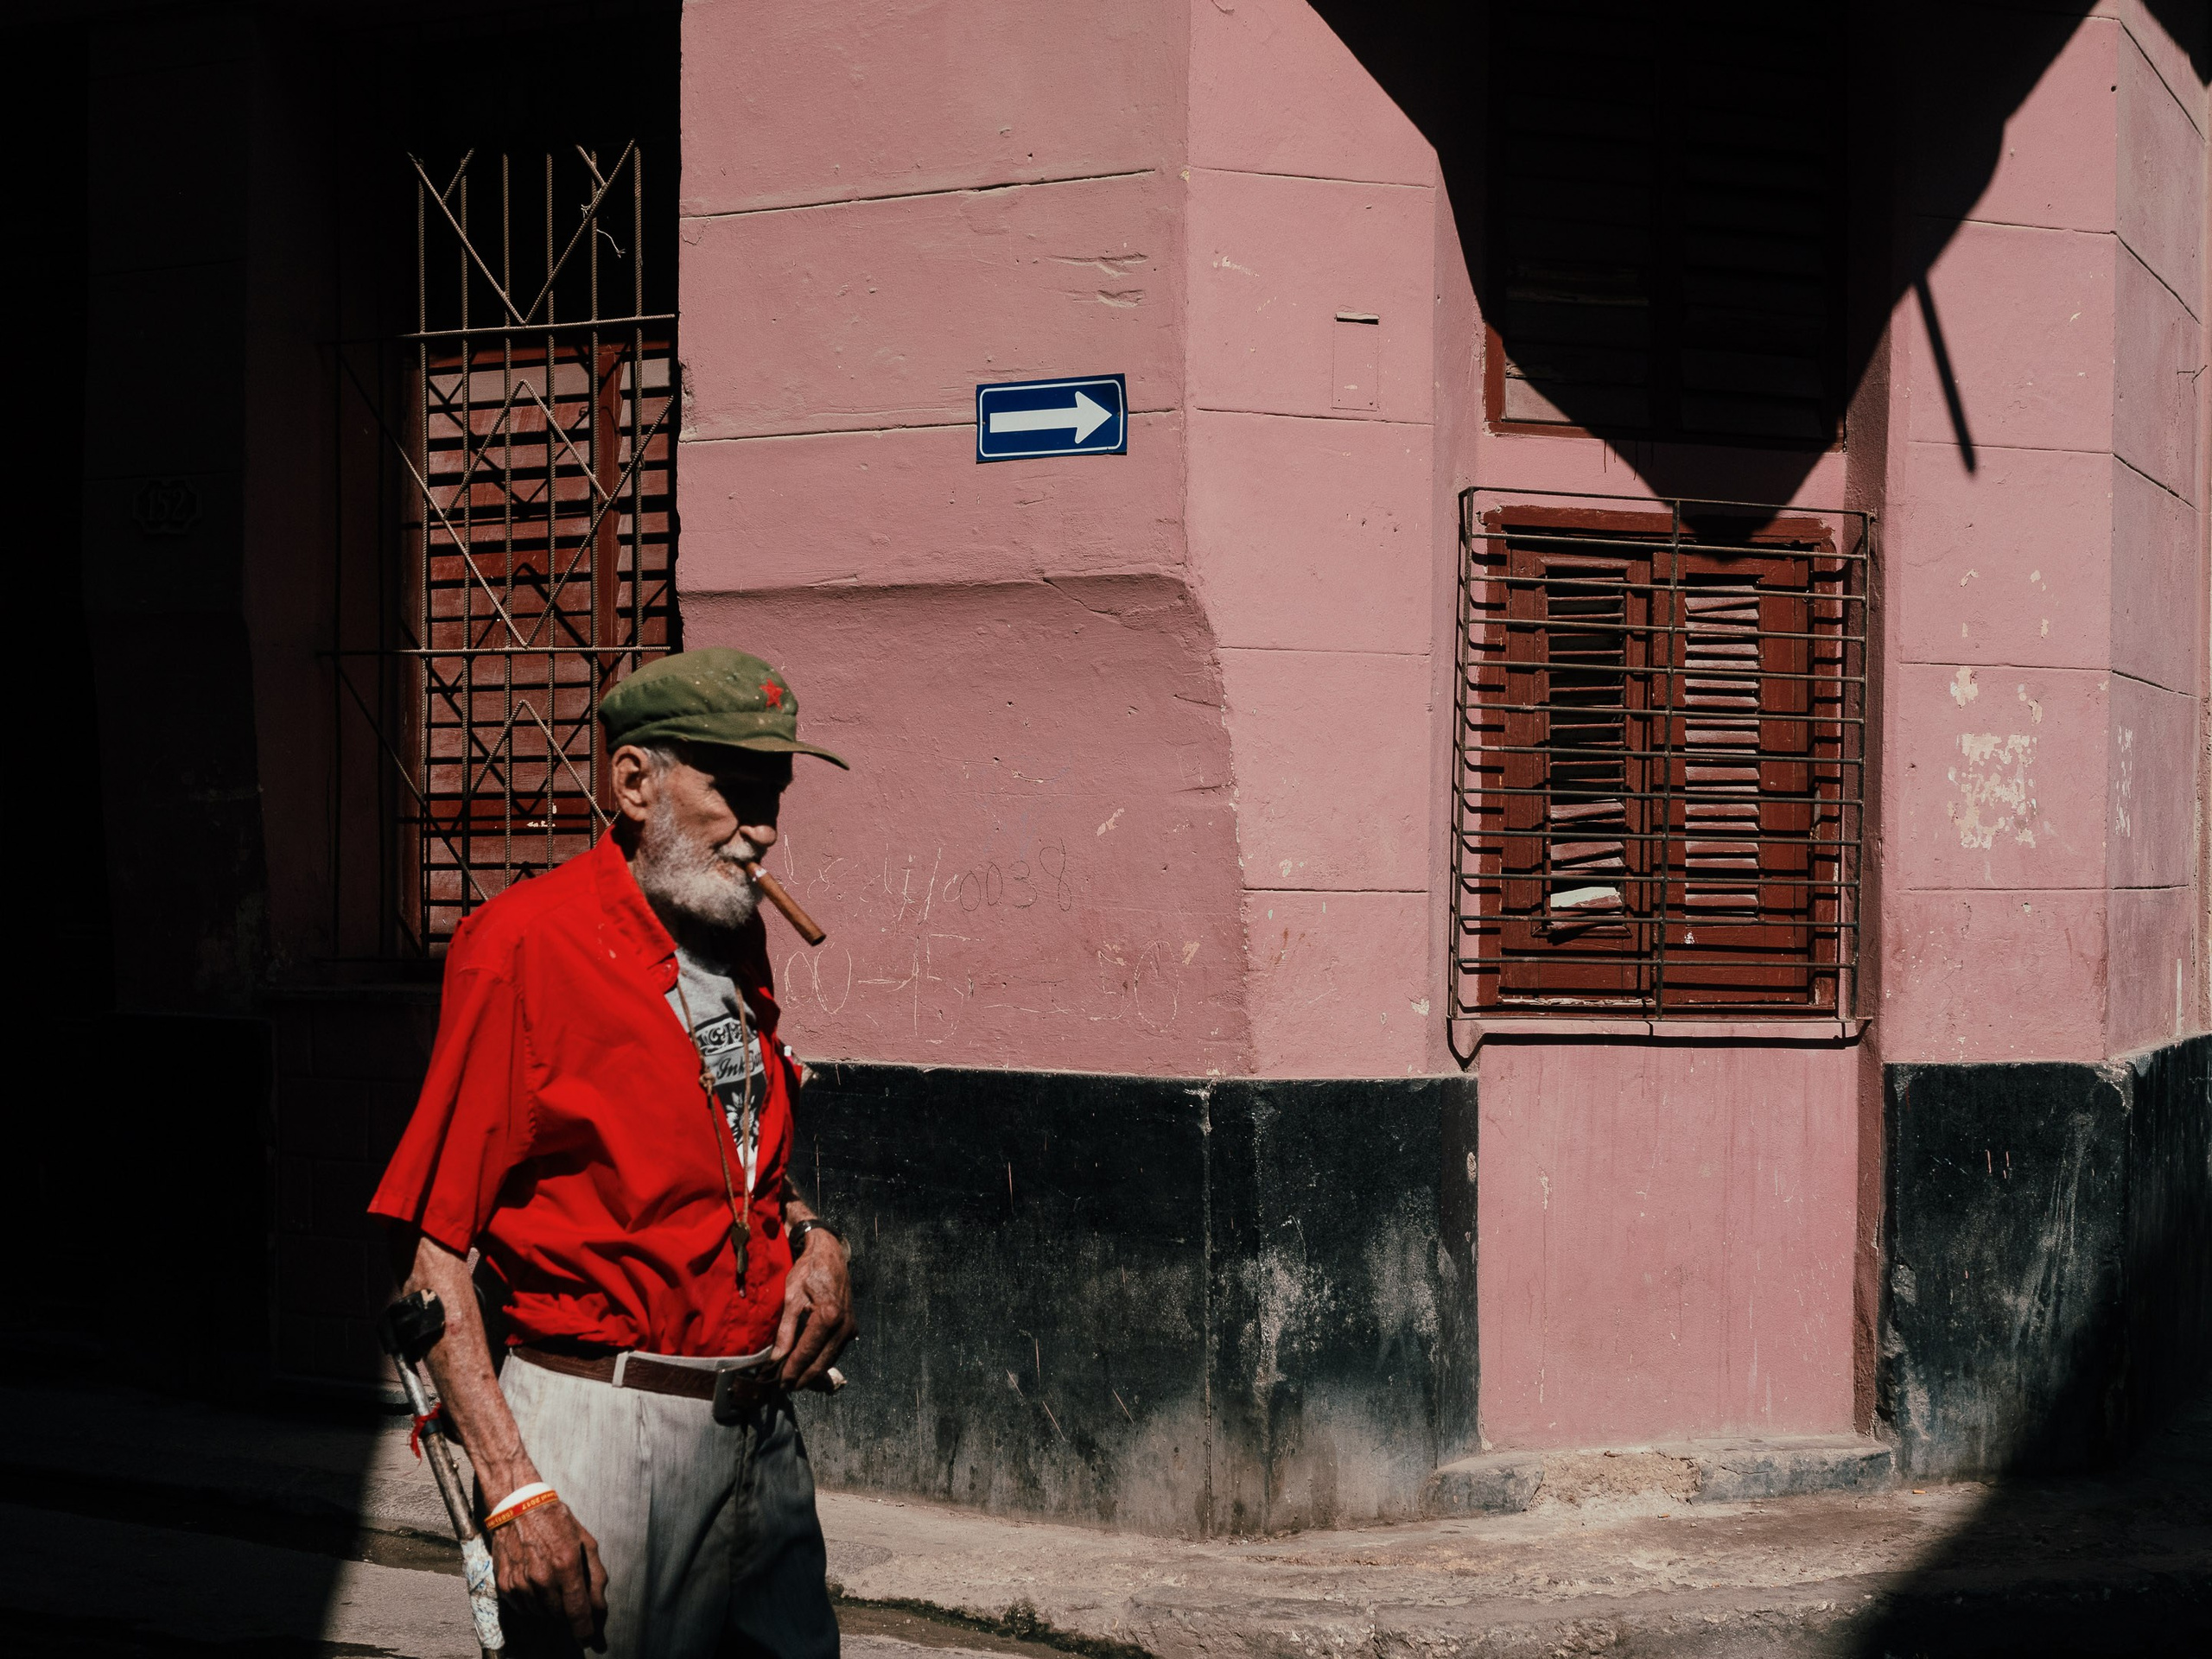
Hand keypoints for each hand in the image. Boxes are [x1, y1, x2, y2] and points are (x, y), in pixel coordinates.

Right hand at [489, 1496, 607, 1648]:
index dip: (584, 1629)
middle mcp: (542, 1578)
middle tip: (569, 1593)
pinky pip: (523, 1608)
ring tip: (551, 1581)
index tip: (588, 1638)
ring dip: (550, 1607)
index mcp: (566, 1565)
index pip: (577, 1611)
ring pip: (541, 1614)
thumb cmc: (556, 1521)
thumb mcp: (585, 1543)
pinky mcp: (505, 1585)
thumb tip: (599, 1609)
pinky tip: (536, 1583)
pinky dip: (532, 1602)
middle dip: (568, 1612)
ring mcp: (521, 1583)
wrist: (518, 1507)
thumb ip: (595, 1577)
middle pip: (559, 1615)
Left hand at [775, 1227, 856, 1389]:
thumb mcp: (791, 1298)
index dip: (792, 1370)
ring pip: (830, 1359)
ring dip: (812, 1372)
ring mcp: (850, 1327)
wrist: (830, 1256)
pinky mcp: (851, 1327)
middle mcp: (843, 1325)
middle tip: (785, 1388)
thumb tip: (776, 1359)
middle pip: (821, 1361)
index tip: (779, 1383)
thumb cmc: (808, 1272)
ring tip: (794, 1380)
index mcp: (827, 1317)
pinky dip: (822, 1360)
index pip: (807, 1352)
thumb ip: (785, 1331)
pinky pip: (835, 1350)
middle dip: (803, 1377)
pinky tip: (808, 1366)